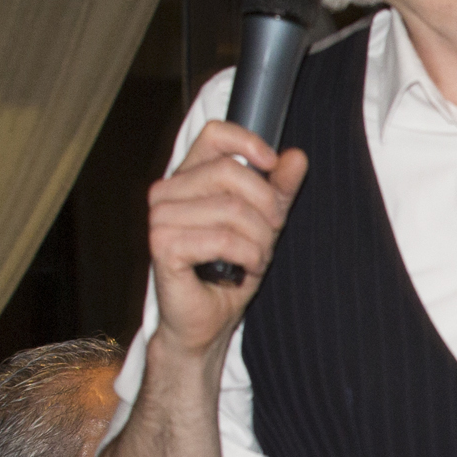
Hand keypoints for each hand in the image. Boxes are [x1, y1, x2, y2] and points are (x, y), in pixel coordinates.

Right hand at [144, 120, 309, 352]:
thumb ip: (278, 190)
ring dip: (259, 240)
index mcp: (187, 178)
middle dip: (266, 207)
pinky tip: (244, 269)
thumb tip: (296, 157)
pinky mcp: (162, 245)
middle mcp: (167, 192)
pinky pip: (223, 238)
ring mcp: (160, 217)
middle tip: (270, 236)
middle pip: (231, 173)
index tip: (273, 164)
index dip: (249, 143)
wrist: (207, 322)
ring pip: (232, 209)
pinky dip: (247, 256)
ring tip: (255, 258)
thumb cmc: (229, 272)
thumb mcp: (264, 224)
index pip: (215, 134)